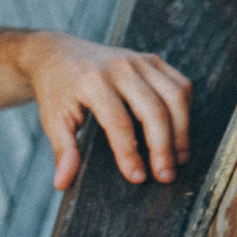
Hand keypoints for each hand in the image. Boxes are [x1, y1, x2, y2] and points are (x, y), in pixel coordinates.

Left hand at [18, 32, 191, 189]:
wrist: (58, 53)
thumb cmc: (56, 89)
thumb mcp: (52, 119)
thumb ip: (62, 150)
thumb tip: (62, 183)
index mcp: (92, 82)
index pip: (118, 122)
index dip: (130, 152)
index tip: (137, 177)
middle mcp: (120, 68)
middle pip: (154, 110)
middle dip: (163, 147)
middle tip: (165, 176)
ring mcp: (139, 61)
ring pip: (175, 97)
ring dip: (181, 131)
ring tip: (179, 159)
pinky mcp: (152, 60)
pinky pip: (180, 85)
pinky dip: (185, 110)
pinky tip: (179, 133)